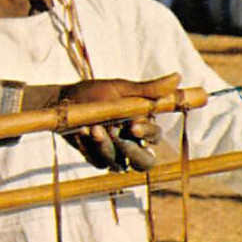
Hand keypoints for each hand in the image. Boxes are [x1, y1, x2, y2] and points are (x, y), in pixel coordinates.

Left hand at [57, 74, 178, 170]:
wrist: (64, 101)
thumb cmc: (95, 93)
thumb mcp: (121, 89)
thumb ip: (148, 90)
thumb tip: (178, 76)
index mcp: (142, 126)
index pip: (155, 137)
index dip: (146, 133)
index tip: (132, 125)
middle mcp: (132, 144)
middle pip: (144, 163)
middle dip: (129, 150)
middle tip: (113, 131)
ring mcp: (114, 155)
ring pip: (118, 164)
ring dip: (104, 145)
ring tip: (92, 126)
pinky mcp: (96, 159)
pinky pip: (97, 162)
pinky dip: (89, 147)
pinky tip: (81, 132)